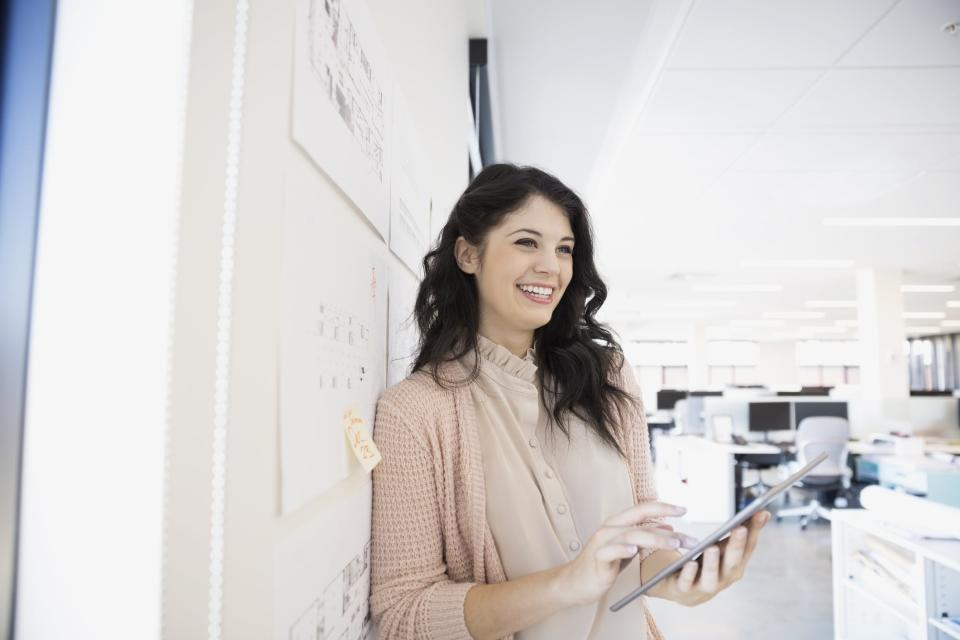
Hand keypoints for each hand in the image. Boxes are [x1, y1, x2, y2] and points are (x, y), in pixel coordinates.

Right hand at [556, 501, 697, 606]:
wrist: (576, 582)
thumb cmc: (604, 564)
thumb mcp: (628, 548)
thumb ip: (645, 536)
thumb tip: (669, 527)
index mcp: (618, 523)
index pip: (643, 509)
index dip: (663, 507)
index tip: (684, 509)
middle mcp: (610, 528)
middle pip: (640, 520)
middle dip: (666, 527)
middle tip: (687, 537)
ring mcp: (602, 542)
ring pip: (630, 534)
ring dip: (654, 537)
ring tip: (673, 543)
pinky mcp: (597, 558)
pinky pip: (610, 551)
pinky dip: (622, 549)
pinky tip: (634, 550)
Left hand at [651, 510, 769, 605]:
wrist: (685, 590)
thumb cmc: (708, 564)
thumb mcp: (724, 547)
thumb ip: (738, 532)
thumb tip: (762, 512)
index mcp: (736, 565)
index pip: (748, 547)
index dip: (754, 530)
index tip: (759, 512)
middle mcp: (725, 578)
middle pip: (733, 563)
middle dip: (737, 545)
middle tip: (740, 528)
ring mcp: (706, 586)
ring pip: (711, 577)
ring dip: (712, 563)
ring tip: (712, 547)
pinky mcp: (685, 589)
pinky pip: (687, 583)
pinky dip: (689, 574)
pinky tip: (690, 563)